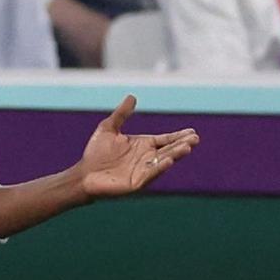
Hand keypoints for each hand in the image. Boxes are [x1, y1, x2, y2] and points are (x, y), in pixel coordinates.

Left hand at [76, 96, 197, 199]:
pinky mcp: (136, 183)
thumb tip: (132, 96)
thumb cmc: (95, 153)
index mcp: (143, 145)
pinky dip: (159, 168)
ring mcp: (142, 171)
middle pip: (168, 150)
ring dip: (175, 155)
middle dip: (182, 145)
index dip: (178, 136)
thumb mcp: (108, 128)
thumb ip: (121, 114)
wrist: (83, 174)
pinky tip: (169, 161)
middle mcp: (146, 158)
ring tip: (188, 148)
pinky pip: (150, 174)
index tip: (192, 132)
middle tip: (196, 139)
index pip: (165, 139)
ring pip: (163, 161)